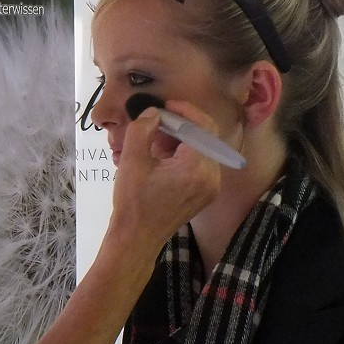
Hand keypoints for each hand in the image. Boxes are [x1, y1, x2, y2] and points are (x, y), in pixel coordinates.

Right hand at [107, 99, 221, 257]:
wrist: (137, 237)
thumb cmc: (133, 202)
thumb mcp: (131, 161)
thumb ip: (142, 129)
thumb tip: (154, 113)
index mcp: (196, 168)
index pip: (203, 127)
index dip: (186, 111)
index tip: (166, 106)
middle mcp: (211, 177)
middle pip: (205, 137)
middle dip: (181, 126)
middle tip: (156, 126)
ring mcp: (211, 187)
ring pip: (202, 150)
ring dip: (182, 140)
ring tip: (155, 144)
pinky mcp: (206, 193)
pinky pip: (200, 164)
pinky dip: (184, 155)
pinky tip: (162, 159)